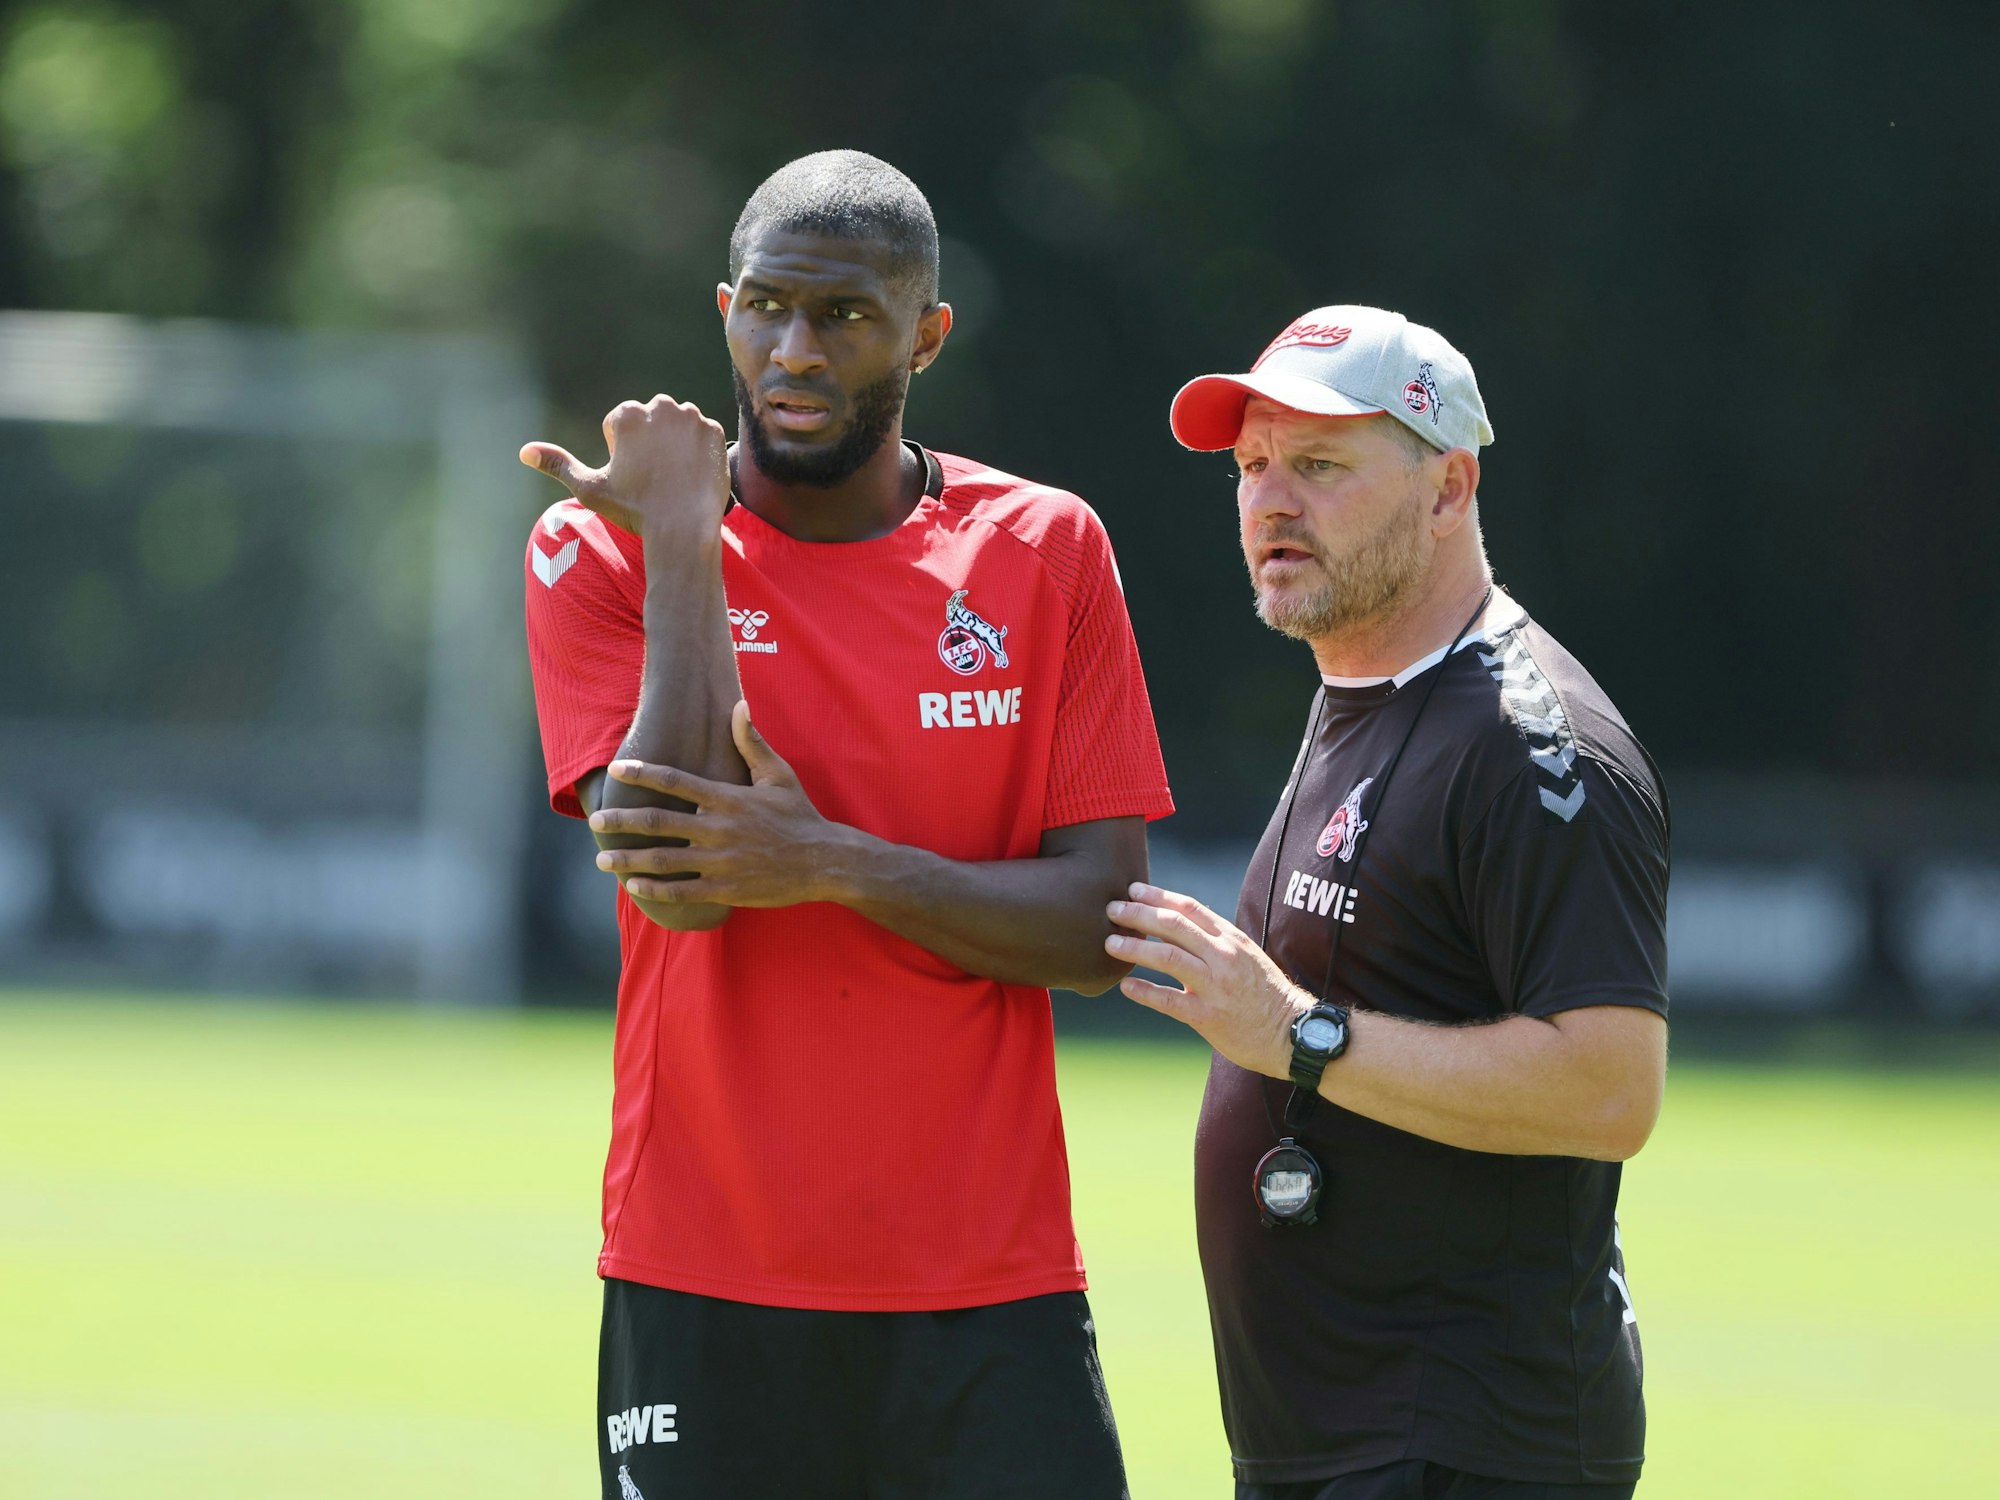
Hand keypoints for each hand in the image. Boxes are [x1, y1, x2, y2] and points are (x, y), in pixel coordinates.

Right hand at [519, 395, 727, 540]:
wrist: (683, 528)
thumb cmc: (634, 510)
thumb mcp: (589, 489)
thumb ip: (558, 464)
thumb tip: (524, 451)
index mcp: (627, 414)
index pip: (620, 426)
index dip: (623, 455)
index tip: (633, 477)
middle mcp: (660, 407)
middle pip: (650, 421)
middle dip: (649, 443)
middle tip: (654, 479)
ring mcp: (692, 418)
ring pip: (677, 426)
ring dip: (674, 444)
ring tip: (674, 477)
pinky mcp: (715, 432)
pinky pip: (702, 437)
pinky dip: (698, 453)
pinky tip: (693, 475)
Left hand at [587, 702, 860, 908]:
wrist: (825, 862)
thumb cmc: (800, 815)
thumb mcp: (779, 775)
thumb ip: (752, 743)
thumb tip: (739, 705)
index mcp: (729, 798)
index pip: (677, 781)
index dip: (643, 772)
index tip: (617, 768)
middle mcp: (719, 829)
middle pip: (660, 822)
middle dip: (624, 821)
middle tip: (597, 820)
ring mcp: (721, 861)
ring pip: (664, 860)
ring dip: (629, 859)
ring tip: (603, 858)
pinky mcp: (726, 889)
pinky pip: (682, 891)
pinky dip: (655, 889)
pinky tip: (633, 886)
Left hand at [1105, 883, 1312, 1078]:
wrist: (1292, 1032)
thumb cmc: (1265, 993)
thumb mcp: (1244, 956)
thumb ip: (1212, 941)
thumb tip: (1173, 926)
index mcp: (1231, 939)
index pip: (1190, 907)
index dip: (1158, 896)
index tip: (1133, 889)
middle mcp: (1223, 957)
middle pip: (1173, 925)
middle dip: (1138, 914)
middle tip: (1112, 910)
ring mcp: (1216, 986)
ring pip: (1168, 957)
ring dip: (1135, 948)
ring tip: (1110, 944)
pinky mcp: (1209, 1016)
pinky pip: (1170, 1001)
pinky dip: (1145, 992)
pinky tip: (1125, 986)